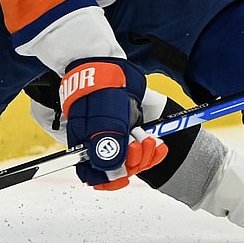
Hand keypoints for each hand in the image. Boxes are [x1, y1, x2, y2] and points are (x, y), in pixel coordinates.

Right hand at [60, 58, 166, 189]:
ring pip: (132, 162)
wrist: (107, 63)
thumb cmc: (100, 88)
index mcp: (84, 145)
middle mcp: (98, 145)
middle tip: (140, 144)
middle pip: (117, 171)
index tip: (124, 174)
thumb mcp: (103, 116)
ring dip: (145, 155)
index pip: (94, 176)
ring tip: (149, 138)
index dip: (109, 179)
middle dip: (133, 162)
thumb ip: (106, 145)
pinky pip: (143, 152)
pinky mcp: (129, 132)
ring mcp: (115, 138)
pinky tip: (159, 145)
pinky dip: (152, 151)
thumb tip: (112, 171)